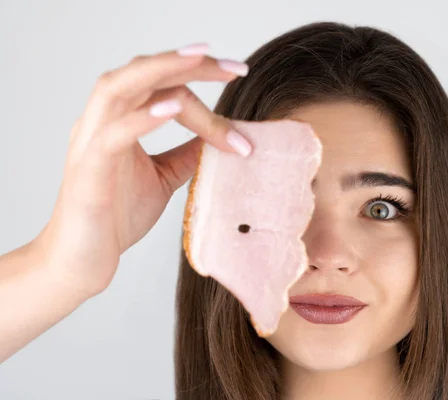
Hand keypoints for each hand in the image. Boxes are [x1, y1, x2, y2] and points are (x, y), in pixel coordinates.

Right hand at [33, 43, 251, 298]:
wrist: (84, 260)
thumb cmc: (117, 216)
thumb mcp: (164, 177)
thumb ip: (186, 153)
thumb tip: (220, 136)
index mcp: (118, 119)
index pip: (160, 84)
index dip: (198, 76)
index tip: (238, 75)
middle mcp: (100, 122)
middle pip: (140, 73)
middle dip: (185, 62)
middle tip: (232, 65)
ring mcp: (90, 143)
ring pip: (118, 89)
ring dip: (159, 72)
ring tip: (199, 62)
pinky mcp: (88, 170)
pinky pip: (112, 135)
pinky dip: (142, 118)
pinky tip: (172, 107)